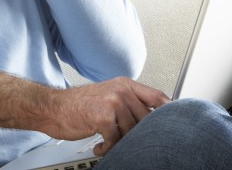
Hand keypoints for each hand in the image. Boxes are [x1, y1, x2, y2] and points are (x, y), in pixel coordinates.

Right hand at [47, 77, 170, 156]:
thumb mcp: (108, 96)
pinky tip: (99, 146)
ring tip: (108, 142)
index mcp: (125, 84)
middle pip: (147, 120)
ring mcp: (113, 102)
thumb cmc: (80, 105)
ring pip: (132, 133)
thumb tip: (153, 118)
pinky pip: (116, 141)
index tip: (177, 125)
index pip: (158, 97)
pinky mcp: (103, 117)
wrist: (54, 107)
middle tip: (127, 141)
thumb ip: (130, 102)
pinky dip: (107, 148)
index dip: (170, 112)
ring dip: (120, 143)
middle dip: (139, 135)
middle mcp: (121, 90)